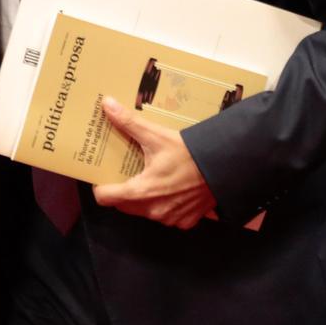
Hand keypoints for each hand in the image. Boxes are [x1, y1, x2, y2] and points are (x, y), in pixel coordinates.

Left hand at [91, 96, 215, 229]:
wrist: (225, 167)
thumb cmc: (189, 153)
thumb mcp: (156, 136)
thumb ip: (128, 122)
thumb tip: (106, 103)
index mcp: (141, 192)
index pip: (105, 198)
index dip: (100, 186)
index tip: (104, 175)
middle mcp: (153, 210)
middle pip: (123, 205)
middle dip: (121, 190)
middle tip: (125, 173)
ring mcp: (170, 219)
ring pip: (143, 212)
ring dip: (142, 199)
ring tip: (147, 178)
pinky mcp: (185, 222)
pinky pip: (165, 216)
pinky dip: (163, 205)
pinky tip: (169, 189)